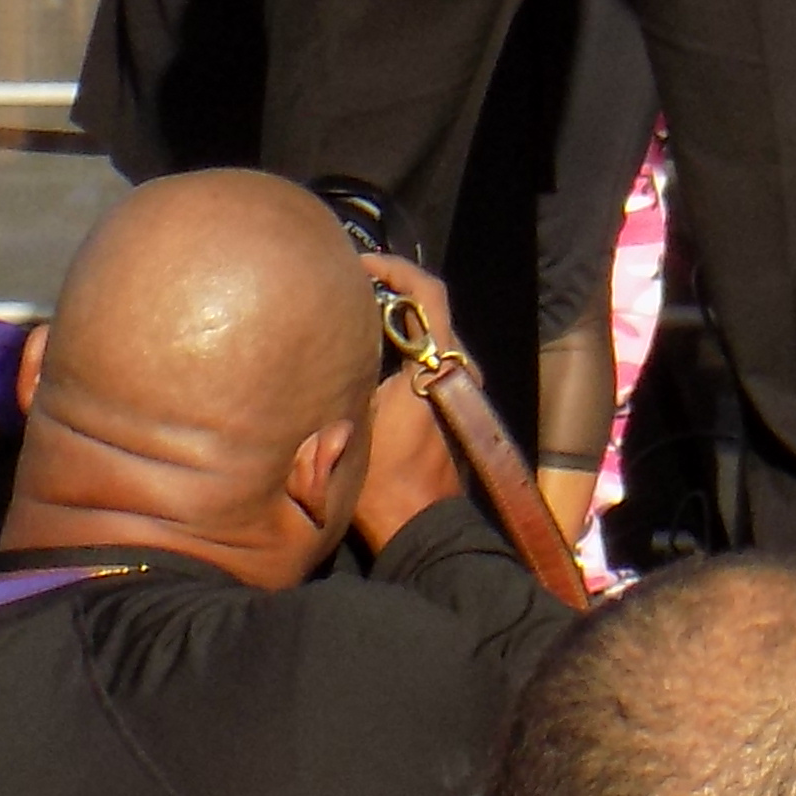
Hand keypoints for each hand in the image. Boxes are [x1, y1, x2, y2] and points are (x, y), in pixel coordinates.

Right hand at [355, 252, 474, 546]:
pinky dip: (400, 350)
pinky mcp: (450, 411)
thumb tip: (337, 338)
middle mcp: (458, 371)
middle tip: (347, 289)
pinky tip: (363, 358)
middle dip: (389, 294)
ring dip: (394, 324)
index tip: (362, 266)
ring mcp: (458, 392)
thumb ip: (355, 372)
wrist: (419, 530)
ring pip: (427, 340)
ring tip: (350, 320)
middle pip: (429, 313)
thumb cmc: (386, 480)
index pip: (430, 294)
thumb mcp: (356, 420)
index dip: (396, 270)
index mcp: (439, 366)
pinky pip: (427, 364)